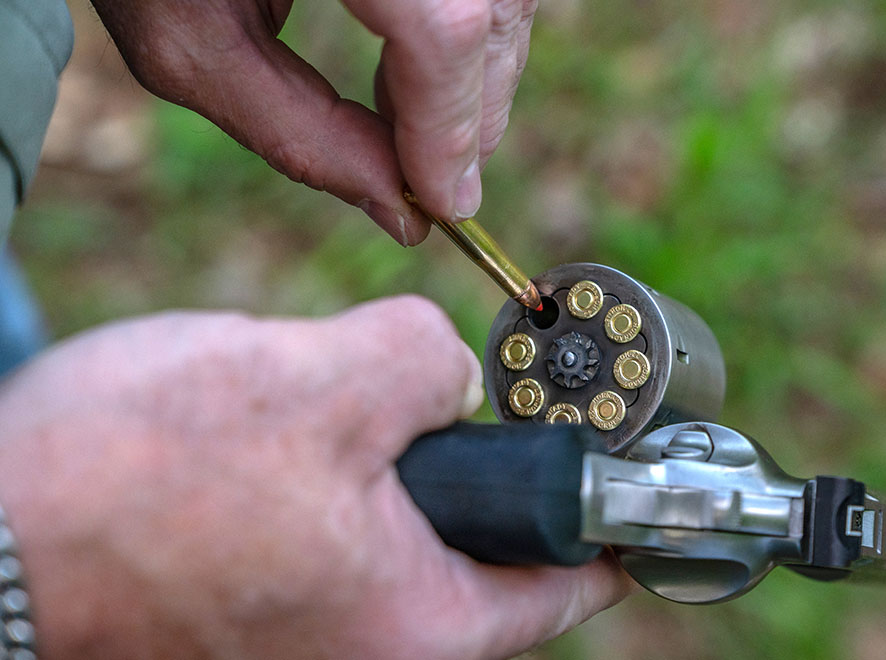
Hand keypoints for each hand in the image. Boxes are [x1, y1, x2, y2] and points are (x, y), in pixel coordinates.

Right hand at [0, 296, 631, 658]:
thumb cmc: (137, 481)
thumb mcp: (323, 381)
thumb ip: (427, 362)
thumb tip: (444, 373)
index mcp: (417, 630)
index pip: (563, 584)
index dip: (605, 516)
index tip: (630, 470)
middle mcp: (368, 655)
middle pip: (472, 547)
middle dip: (461, 457)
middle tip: (417, 388)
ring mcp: (304, 638)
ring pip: (389, 529)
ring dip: (369, 455)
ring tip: (295, 406)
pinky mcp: (249, 611)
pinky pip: (322, 532)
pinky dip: (316, 475)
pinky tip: (249, 435)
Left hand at [90, 0, 536, 243]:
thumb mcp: (188, 39)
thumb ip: (296, 132)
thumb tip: (400, 212)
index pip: (441, 26)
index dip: (450, 127)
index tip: (442, 205)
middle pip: (492, 12)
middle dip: (472, 114)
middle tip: (431, 183)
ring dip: (473, 79)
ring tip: (409, 130)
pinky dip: (466, 35)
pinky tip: (412, 69)